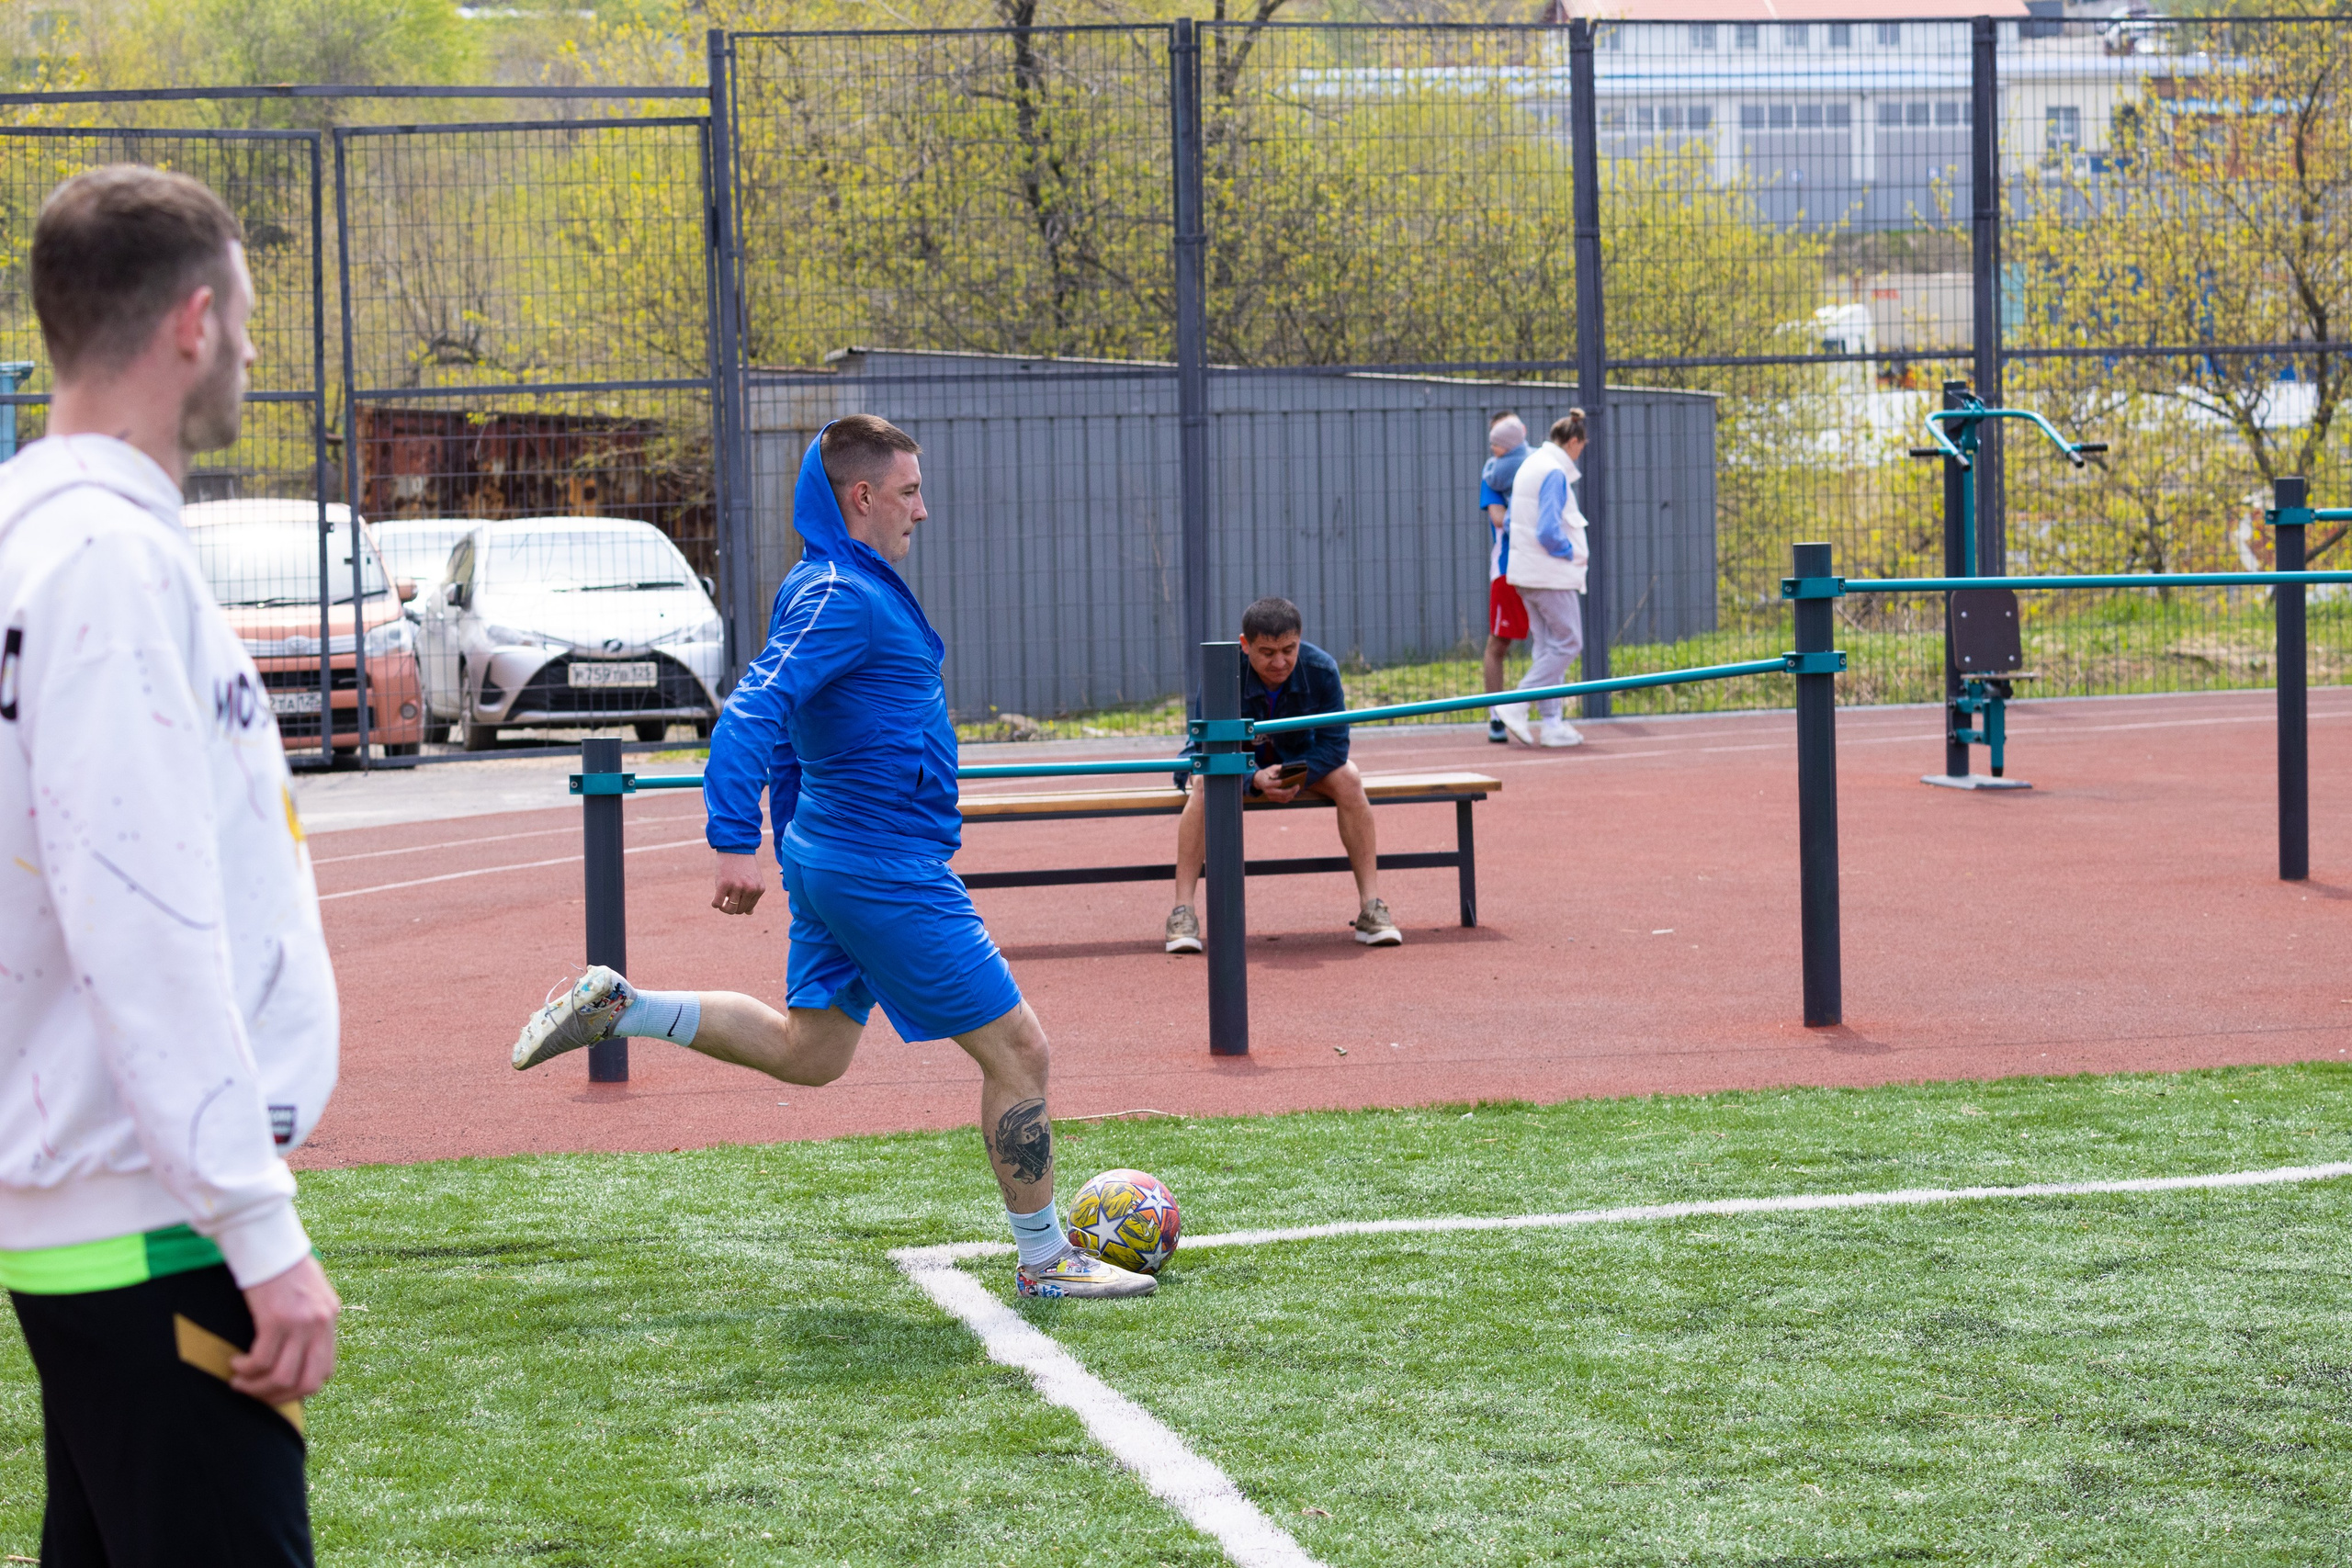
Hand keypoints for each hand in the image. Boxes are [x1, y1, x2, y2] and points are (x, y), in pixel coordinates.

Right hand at [232, 1255, 338, 1403]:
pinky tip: (234, 1362)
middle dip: (278, 1397)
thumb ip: (307, 1320)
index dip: (300, 1388)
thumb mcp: (307, 1293)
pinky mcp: (276, 1318)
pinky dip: (246, 1369)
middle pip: (307, 1382)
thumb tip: (294, 1349)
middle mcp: (320, 1323)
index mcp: (329, 1318)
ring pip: (283, 1377)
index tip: (276, 1390)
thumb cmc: (281, 1264)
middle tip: (255, 1395)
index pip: (325, 1370)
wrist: (268, 1238)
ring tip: (239, 1381)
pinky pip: (261, 1360)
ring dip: (257, 1387)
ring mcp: (300, 1322)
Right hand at [712, 851, 765, 915]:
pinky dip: (715, 904)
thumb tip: (749, 913)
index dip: (739, 907)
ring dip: (723, 908)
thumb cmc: (743, 864)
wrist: (735, 846)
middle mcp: (750, 889)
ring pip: (729, 909)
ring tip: (720, 902)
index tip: (733, 901)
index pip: (748, 908)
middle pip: (739, 910)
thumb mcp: (753, 879)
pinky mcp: (723, 883)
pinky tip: (714, 900)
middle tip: (725, 902)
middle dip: (731, 908)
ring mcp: (737, 886)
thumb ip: (752, 895)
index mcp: (759, 889)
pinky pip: (718, 902)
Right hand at [1252, 765, 1299, 802]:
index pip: (1272, 784)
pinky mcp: (1273, 799)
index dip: (1278, 783)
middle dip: (1291, 790)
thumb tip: (1289, 768)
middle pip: (1281, 793)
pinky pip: (1283, 800)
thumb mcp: (1271, 768)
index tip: (1286, 780)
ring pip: (1283, 798)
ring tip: (1297, 788)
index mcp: (1265, 783)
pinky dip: (1289, 797)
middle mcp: (1268, 791)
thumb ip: (1279, 768)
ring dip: (1292, 794)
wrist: (1259, 781)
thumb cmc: (1267, 773)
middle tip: (1297, 786)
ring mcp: (1270, 796)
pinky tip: (1293, 792)